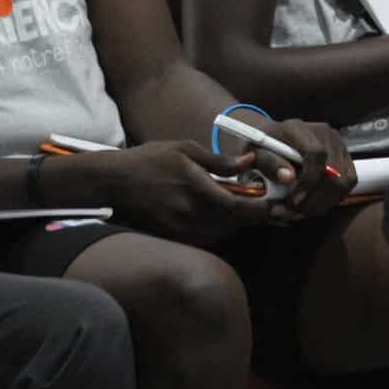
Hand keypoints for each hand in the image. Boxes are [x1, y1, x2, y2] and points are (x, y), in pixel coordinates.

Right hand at [104, 141, 277, 244]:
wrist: (114, 182)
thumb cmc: (150, 160)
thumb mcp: (186, 150)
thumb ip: (219, 161)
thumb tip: (250, 161)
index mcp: (197, 191)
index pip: (238, 208)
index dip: (260, 209)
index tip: (274, 204)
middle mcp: (190, 216)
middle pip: (233, 224)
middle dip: (253, 216)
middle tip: (269, 207)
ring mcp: (180, 231)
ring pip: (221, 233)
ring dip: (237, 223)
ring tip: (248, 210)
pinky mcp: (172, 238)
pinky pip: (205, 237)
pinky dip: (218, 228)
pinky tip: (221, 216)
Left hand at [252, 119, 355, 219]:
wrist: (275, 139)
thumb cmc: (263, 148)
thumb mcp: (254, 154)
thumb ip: (268, 163)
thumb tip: (289, 178)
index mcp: (299, 128)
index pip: (316, 154)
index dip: (308, 181)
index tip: (293, 202)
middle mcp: (324, 133)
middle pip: (334, 173)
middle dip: (314, 200)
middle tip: (292, 213)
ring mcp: (338, 144)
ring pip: (344, 182)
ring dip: (323, 203)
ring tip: (301, 211)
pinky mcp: (345, 156)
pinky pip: (348, 183)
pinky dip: (332, 199)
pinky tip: (313, 204)